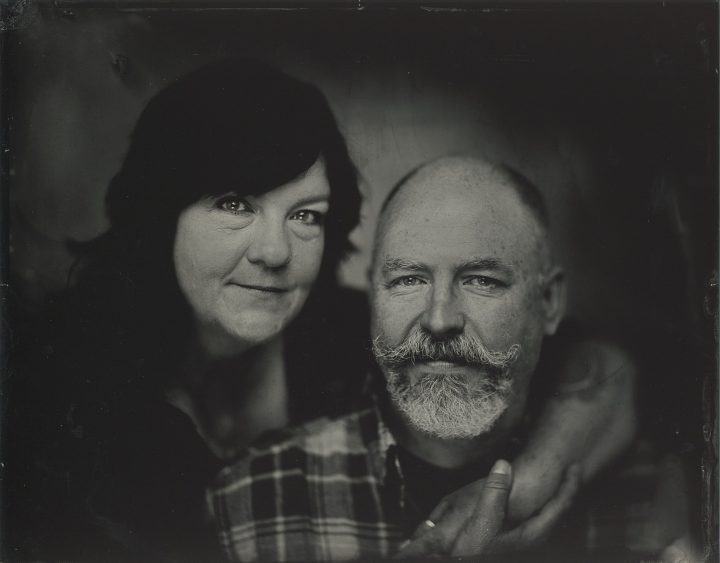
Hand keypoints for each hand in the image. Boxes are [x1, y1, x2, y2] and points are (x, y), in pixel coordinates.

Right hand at [396, 462, 579, 557]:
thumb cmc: (474, 550)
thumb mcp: (482, 521)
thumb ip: (494, 493)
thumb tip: (503, 464)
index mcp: (533, 532)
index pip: (561, 505)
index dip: (570, 484)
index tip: (575, 467)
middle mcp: (534, 537)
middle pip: (558, 510)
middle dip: (564, 489)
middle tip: (570, 470)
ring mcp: (526, 539)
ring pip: (547, 514)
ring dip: (552, 497)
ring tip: (555, 481)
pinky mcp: (516, 539)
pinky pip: (536, 517)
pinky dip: (539, 503)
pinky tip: (530, 499)